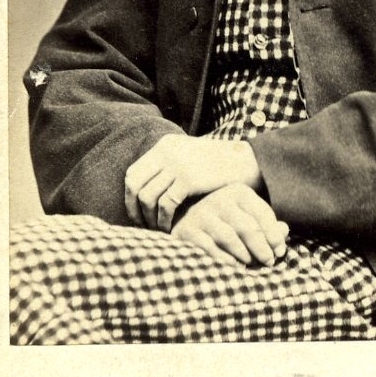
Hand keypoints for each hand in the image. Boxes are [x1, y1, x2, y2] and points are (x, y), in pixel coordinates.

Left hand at [124, 133, 261, 230]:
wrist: (245, 162)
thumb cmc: (219, 165)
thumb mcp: (190, 156)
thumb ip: (170, 166)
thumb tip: (147, 190)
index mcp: (165, 146)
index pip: (134, 172)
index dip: (130, 196)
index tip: (137, 214)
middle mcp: (167, 153)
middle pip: (135, 184)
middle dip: (135, 209)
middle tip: (142, 226)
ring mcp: (177, 165)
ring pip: (147, 196)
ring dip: (149, 218)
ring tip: (158, 230)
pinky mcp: (188, 179)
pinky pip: (165, 204)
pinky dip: (163, 220)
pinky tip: (170, 229)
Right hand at [171, 183, 289, 267]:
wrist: (184, 220)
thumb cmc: (224, 221)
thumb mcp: (246, 216)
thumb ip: (267, 224)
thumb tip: (284, 230)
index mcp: (238, 193)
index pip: (262, 213)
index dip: (274, 235)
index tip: (280, 252)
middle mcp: (220, 199)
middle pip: (247, 227)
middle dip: (262, 248)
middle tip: (269, 262)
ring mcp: (202, 214)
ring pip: (230, 238)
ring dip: (245, 255)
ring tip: (252, 265)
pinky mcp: (188, 231)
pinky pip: (211, 249)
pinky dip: (226, 260)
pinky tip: (235, 267)